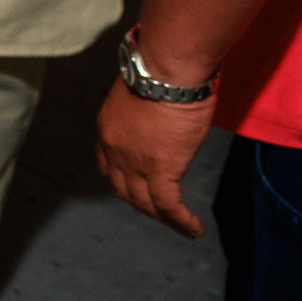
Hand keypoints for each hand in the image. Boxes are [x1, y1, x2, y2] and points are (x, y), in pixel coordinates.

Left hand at [95, 76, 212, 237]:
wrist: (166, 71)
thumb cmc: (160, 71)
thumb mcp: (141, 93)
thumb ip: (143, 112)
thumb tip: (159, 116)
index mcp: (107, 129)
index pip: (109, 166)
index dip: (123, 181)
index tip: (138, 189)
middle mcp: (114, 149)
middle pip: (124, 189)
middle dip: (142, 205)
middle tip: (160, 215)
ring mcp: (134, 161)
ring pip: (145, 203)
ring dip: (163, 219)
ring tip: (181, 228)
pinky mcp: (160, 168)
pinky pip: (169, 204)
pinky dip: (180, 220)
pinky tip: (194, 229)